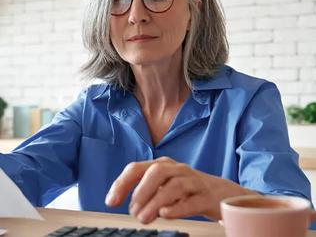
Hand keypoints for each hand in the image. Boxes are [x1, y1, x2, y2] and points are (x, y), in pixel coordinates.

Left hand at [105, 157, 256, 223]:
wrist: (219, 193)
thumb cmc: (186, 190)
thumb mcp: (164, 186)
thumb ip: (147, 191)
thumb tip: (129, 204)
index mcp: (163, 165)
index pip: (137, 168)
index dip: (122, 183)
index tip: (111, 201)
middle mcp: (177, 169)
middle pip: (157, 171)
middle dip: (141, 191)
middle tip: (133, 211)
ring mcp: (193, 181)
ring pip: (174, 185)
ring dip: (156, 201)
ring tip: (144, 218)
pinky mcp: (206, 196)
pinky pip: (192, 200)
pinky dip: (177, 207)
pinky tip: (165, 214)